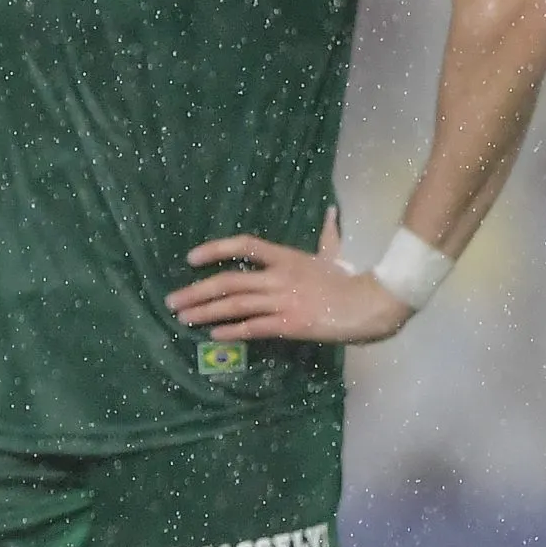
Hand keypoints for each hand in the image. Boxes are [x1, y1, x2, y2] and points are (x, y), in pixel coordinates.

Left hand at [169, 208, 413, 344]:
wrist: (374, 305)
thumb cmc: (351, 281)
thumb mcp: (334, 255)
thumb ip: (327, 234)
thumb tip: (331, 212)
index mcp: (286, 257)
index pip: (244, 245)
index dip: (214, 249)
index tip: (190, 258)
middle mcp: (279, 277)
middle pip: (228, 281)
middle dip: (196, 291)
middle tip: (172, 300)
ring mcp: (283, 302)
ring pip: (235, 306)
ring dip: (205, 312)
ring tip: (183, 317)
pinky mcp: (290, 325)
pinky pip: (254, 328)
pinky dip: (231, 331)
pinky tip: (213, 334)